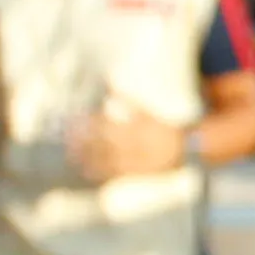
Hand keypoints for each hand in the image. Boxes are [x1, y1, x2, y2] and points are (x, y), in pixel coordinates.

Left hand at [67, 104, 184, 182]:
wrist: (188, 151)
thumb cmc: (163, 129)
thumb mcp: (147, 111)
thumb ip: (127, 98)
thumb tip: (109, 79)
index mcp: (137, 128)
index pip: (109, 125)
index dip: (89, 123)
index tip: (74, 122)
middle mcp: (136, 145)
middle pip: (105, 143)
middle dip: (84, 142)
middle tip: (67, 140)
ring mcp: (136, 161)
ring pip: (107, 160)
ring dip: (88, 159)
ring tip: (71, 156)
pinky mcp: (136, 173)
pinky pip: (115, 174)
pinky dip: (99, 173)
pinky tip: (85, 171)